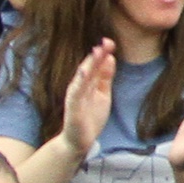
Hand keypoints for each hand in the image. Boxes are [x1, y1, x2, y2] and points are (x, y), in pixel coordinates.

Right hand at [57, 38, 117, 159]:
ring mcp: (75, 96)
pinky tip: (84, 73)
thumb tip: (110, 58)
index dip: (102, 53)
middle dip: (97, 55)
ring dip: (89, 64)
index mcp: (88, 83)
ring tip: (97, 52)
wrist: (79, 141)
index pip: (95, 65)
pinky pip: (76, 93)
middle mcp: (80, 86)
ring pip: (82, 77)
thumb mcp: (103, 94)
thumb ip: (105, 77)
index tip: (110, 42)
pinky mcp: (73, 107)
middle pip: (89, 67)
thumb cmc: (90, 117)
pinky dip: (79, 82)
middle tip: (106, 42)